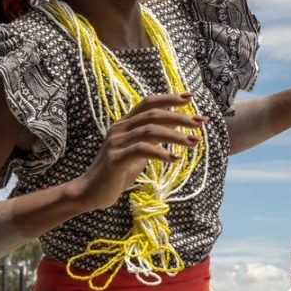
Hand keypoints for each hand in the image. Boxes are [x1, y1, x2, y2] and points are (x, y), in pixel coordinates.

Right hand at [72, 93, 204, 210]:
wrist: (89, 193)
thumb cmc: (116, 173)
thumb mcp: (138, 153)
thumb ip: (152, 138)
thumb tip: (175, 124)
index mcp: (124, 124)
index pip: (148, 103)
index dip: (169, 98)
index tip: (190, 97)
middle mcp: (119, 129)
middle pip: (153, 114)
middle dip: (179, 116)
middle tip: (200, 122)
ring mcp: (115, 143)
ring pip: (150, 131)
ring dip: (175, 135)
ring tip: (195, 142)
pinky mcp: (115, 159)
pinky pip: (141, 150)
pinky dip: (160, 153)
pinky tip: (175, 159)